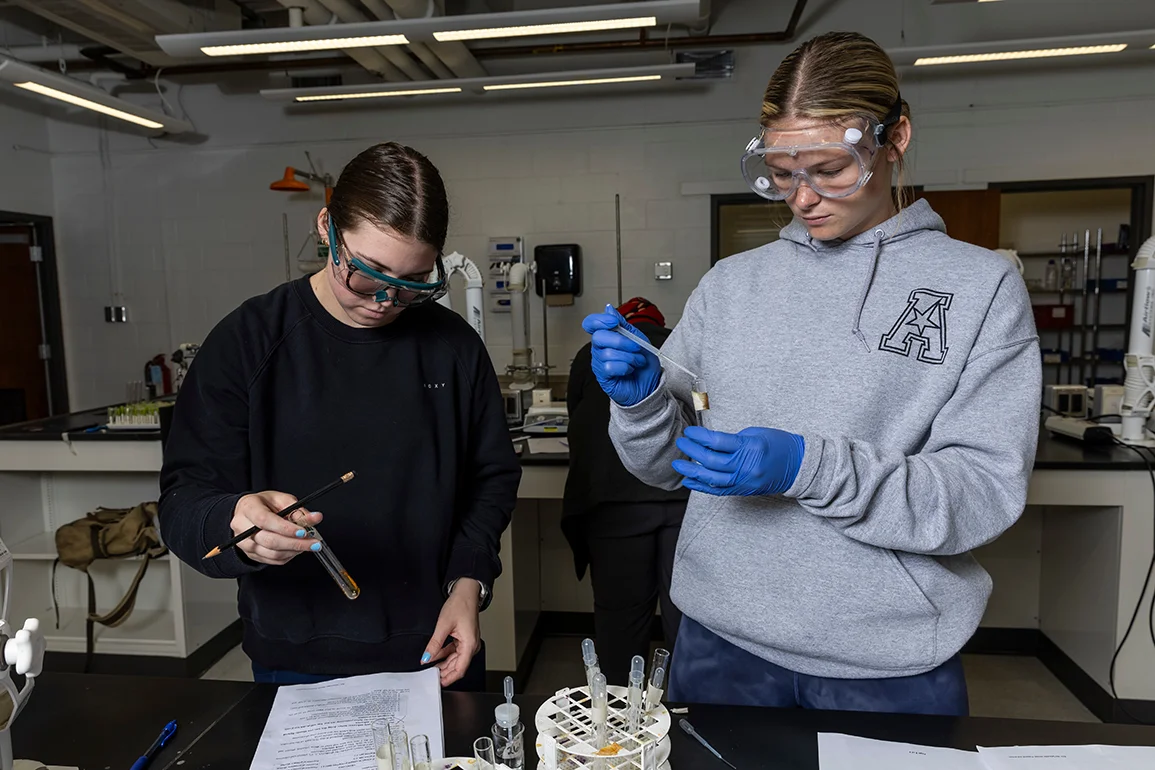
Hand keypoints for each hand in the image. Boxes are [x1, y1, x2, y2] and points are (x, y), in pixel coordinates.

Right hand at [231, 491, 323, 565]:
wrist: (248, 514)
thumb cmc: (264, 504)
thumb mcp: (281, 500)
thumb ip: (298, 510)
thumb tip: (316, 518)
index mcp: (248, 507)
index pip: (265, 520)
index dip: (285, 528)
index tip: (303, 532)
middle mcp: (242, 527)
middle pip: (269, 540)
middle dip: (295, 543)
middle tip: (314, 543)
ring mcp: (244, 543)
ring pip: (271, 553)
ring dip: (294, 550)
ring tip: (308, 545)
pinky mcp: (251, 554)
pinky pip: (272, 560)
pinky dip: (288, 555)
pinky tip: (297, 548)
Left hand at [421, 578, 480, 686]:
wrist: (466, 593)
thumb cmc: (460, 605)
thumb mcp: (443, 625)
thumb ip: (434, 644)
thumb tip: (427, 657)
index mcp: (469, 645)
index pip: (460, 669)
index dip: (448, 678)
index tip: (438, 683)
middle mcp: (471, 646)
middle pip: (458, 666)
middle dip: (444, 673)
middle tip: (431, 677)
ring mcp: (468, 643)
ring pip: (456, 660)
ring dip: (444, 665)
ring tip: (431, 668)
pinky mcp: (464, 639)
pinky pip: (455, 652)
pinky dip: (445, 656)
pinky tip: (435, 657)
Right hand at [581, 304, 661, 406]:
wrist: (650, 384)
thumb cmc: (643, 363)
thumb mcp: (638, 338)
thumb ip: (623, 324)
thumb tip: (608, 308)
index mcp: (607, 336)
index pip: (591, 323)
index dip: (600, 320)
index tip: (614, 322)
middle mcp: (600, 348)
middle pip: (599, 337)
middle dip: (622, 341)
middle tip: (636, 347)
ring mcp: (599, 363)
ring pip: (608, 353)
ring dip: (629, 357)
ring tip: (637, 362)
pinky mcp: (603, 376)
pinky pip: (609, 367)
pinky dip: (625, 368)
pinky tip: (629, 370)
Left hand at [672, 426, 804, 495]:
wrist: (799, 466)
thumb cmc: (779, 444)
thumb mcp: (756, 434)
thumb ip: (732, 440)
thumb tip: (708, 442)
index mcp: (751, 447)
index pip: (718, 442)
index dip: (700, 436)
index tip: (690, 432)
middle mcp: (747, 466)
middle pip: (711, 461)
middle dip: (692, 452)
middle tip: (681, 443)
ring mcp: (745, 481)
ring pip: (712, 479)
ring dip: (692, 471)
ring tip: (678, 464)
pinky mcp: (744, 490)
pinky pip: (718, 490)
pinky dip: (701, 486)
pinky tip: (689, 480)